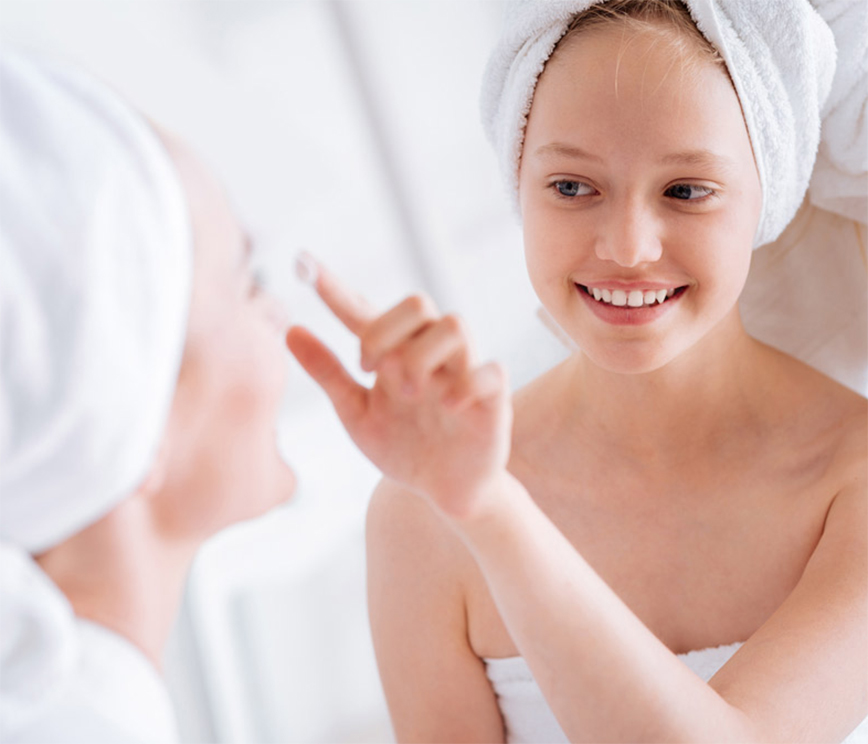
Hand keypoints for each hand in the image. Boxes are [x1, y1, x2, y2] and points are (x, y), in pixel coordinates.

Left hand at [285, 255, 511, 517]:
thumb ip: (328, 373)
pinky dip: (466, 384)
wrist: (445, 492)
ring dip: (422, 356)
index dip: (336, 290)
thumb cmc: (403, 448)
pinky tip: (447, 407)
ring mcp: (462, 372)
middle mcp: (428, 354)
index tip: (305, 267)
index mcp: (393, 355)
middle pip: (417, 303)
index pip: (365, 312)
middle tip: (369, 369)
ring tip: (407, 394)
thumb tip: (289, 330)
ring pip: (454, 325)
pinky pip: (490, 371)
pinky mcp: (492, 398)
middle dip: (386, 330)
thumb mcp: (357, 414)